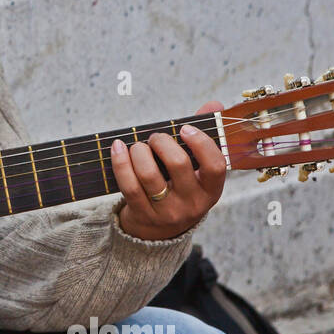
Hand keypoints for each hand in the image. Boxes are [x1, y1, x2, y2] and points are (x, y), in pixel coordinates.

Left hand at [110, 101, 226, 241]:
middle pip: (178, 165)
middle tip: (155, 137)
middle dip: (163, 142)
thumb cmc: (180, 187)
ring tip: (138, 146)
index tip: (185, 129)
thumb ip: (204, 136)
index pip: (215, 166)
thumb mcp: (196, 169)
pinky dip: (121, 162)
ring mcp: (167, 212)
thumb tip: (215, 104)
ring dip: (140, 151)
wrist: (159, 230)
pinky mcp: (143, 215)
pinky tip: (118, 148)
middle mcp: (192, 204)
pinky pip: (129, 186)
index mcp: (211, 190)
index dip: (201, 143)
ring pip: (150, 175)